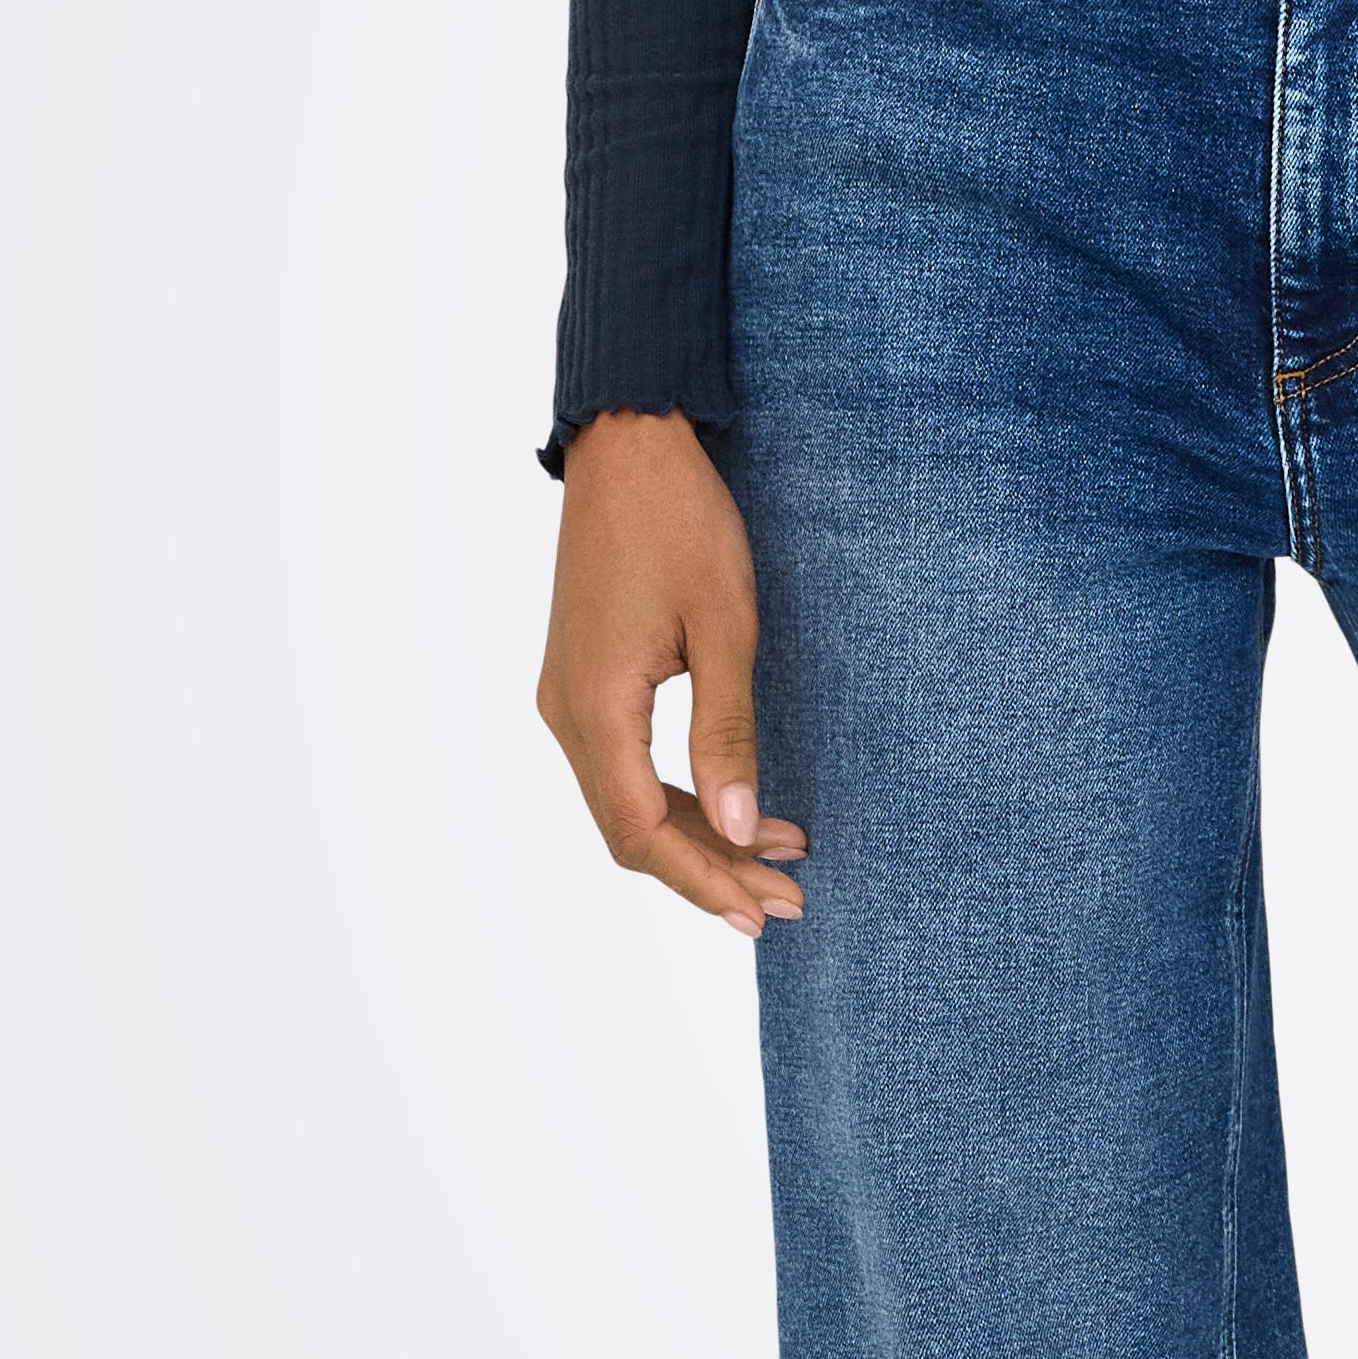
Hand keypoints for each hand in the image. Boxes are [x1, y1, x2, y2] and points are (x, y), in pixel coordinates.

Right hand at [538, 409, 807, 931]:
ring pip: (627, 803)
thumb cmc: (682, 523)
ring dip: (701, 837)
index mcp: (595, 705)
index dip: (703, 880)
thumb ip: (728, 733)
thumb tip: (742, 827)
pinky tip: (738, 807)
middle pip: (631, 830)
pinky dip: (680, 797)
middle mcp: (567, 712)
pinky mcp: (584, 682)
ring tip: (782, 860)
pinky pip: (625, 766)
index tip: (763, 910)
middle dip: (712, 870)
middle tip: (790, 900)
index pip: (640, 831)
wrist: (627, 447)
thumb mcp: (724, 627)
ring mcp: (569, 698)